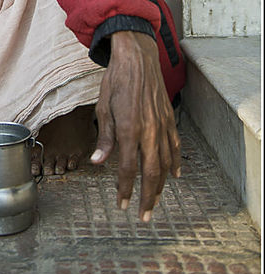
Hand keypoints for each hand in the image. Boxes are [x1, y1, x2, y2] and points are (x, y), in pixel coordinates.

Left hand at [91, 30, 180, 220]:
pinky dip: (175, 163)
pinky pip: (175, 146)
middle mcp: (149, 130)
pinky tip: (174, 175)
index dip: (126, 189)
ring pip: (165, 163)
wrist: (137, 58)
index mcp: (129, 129)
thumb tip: (98, 162)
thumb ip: (104, 138)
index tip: (122, 204)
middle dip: (147, 197)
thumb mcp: (103, 108)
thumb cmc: (115, 81)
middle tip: (143, 215)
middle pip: (151, 173)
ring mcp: (162, 125)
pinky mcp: (169, 118)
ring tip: (155, 201)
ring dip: (161, 185)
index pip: (129, 168)